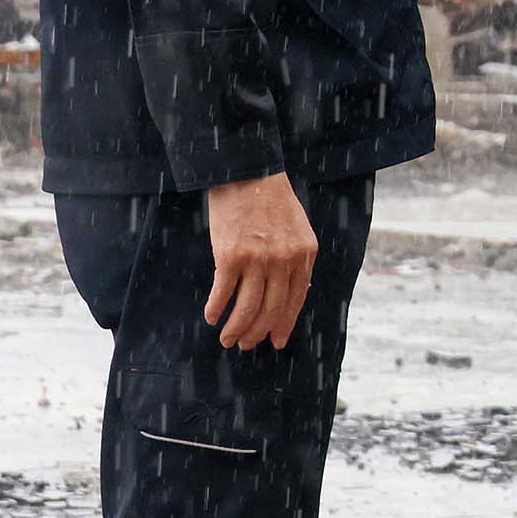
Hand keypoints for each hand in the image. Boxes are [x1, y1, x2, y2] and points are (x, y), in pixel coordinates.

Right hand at [203, 172, 317, 349]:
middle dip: (258, 332)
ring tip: (228, 339)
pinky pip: (223, 293)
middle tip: (246, 344)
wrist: (247, 173)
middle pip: (271, 309)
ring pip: (248, 308)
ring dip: (236, 328)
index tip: (276, 341)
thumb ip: (296, 258)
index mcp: (305, 254)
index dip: (285, 324)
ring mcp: (258, 260)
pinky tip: (211, 317)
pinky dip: (216, 309)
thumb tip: (287, 293)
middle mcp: (284, 260)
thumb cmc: (271, 200)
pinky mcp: (231, 256)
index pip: (296, 300)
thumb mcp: (297, 228)